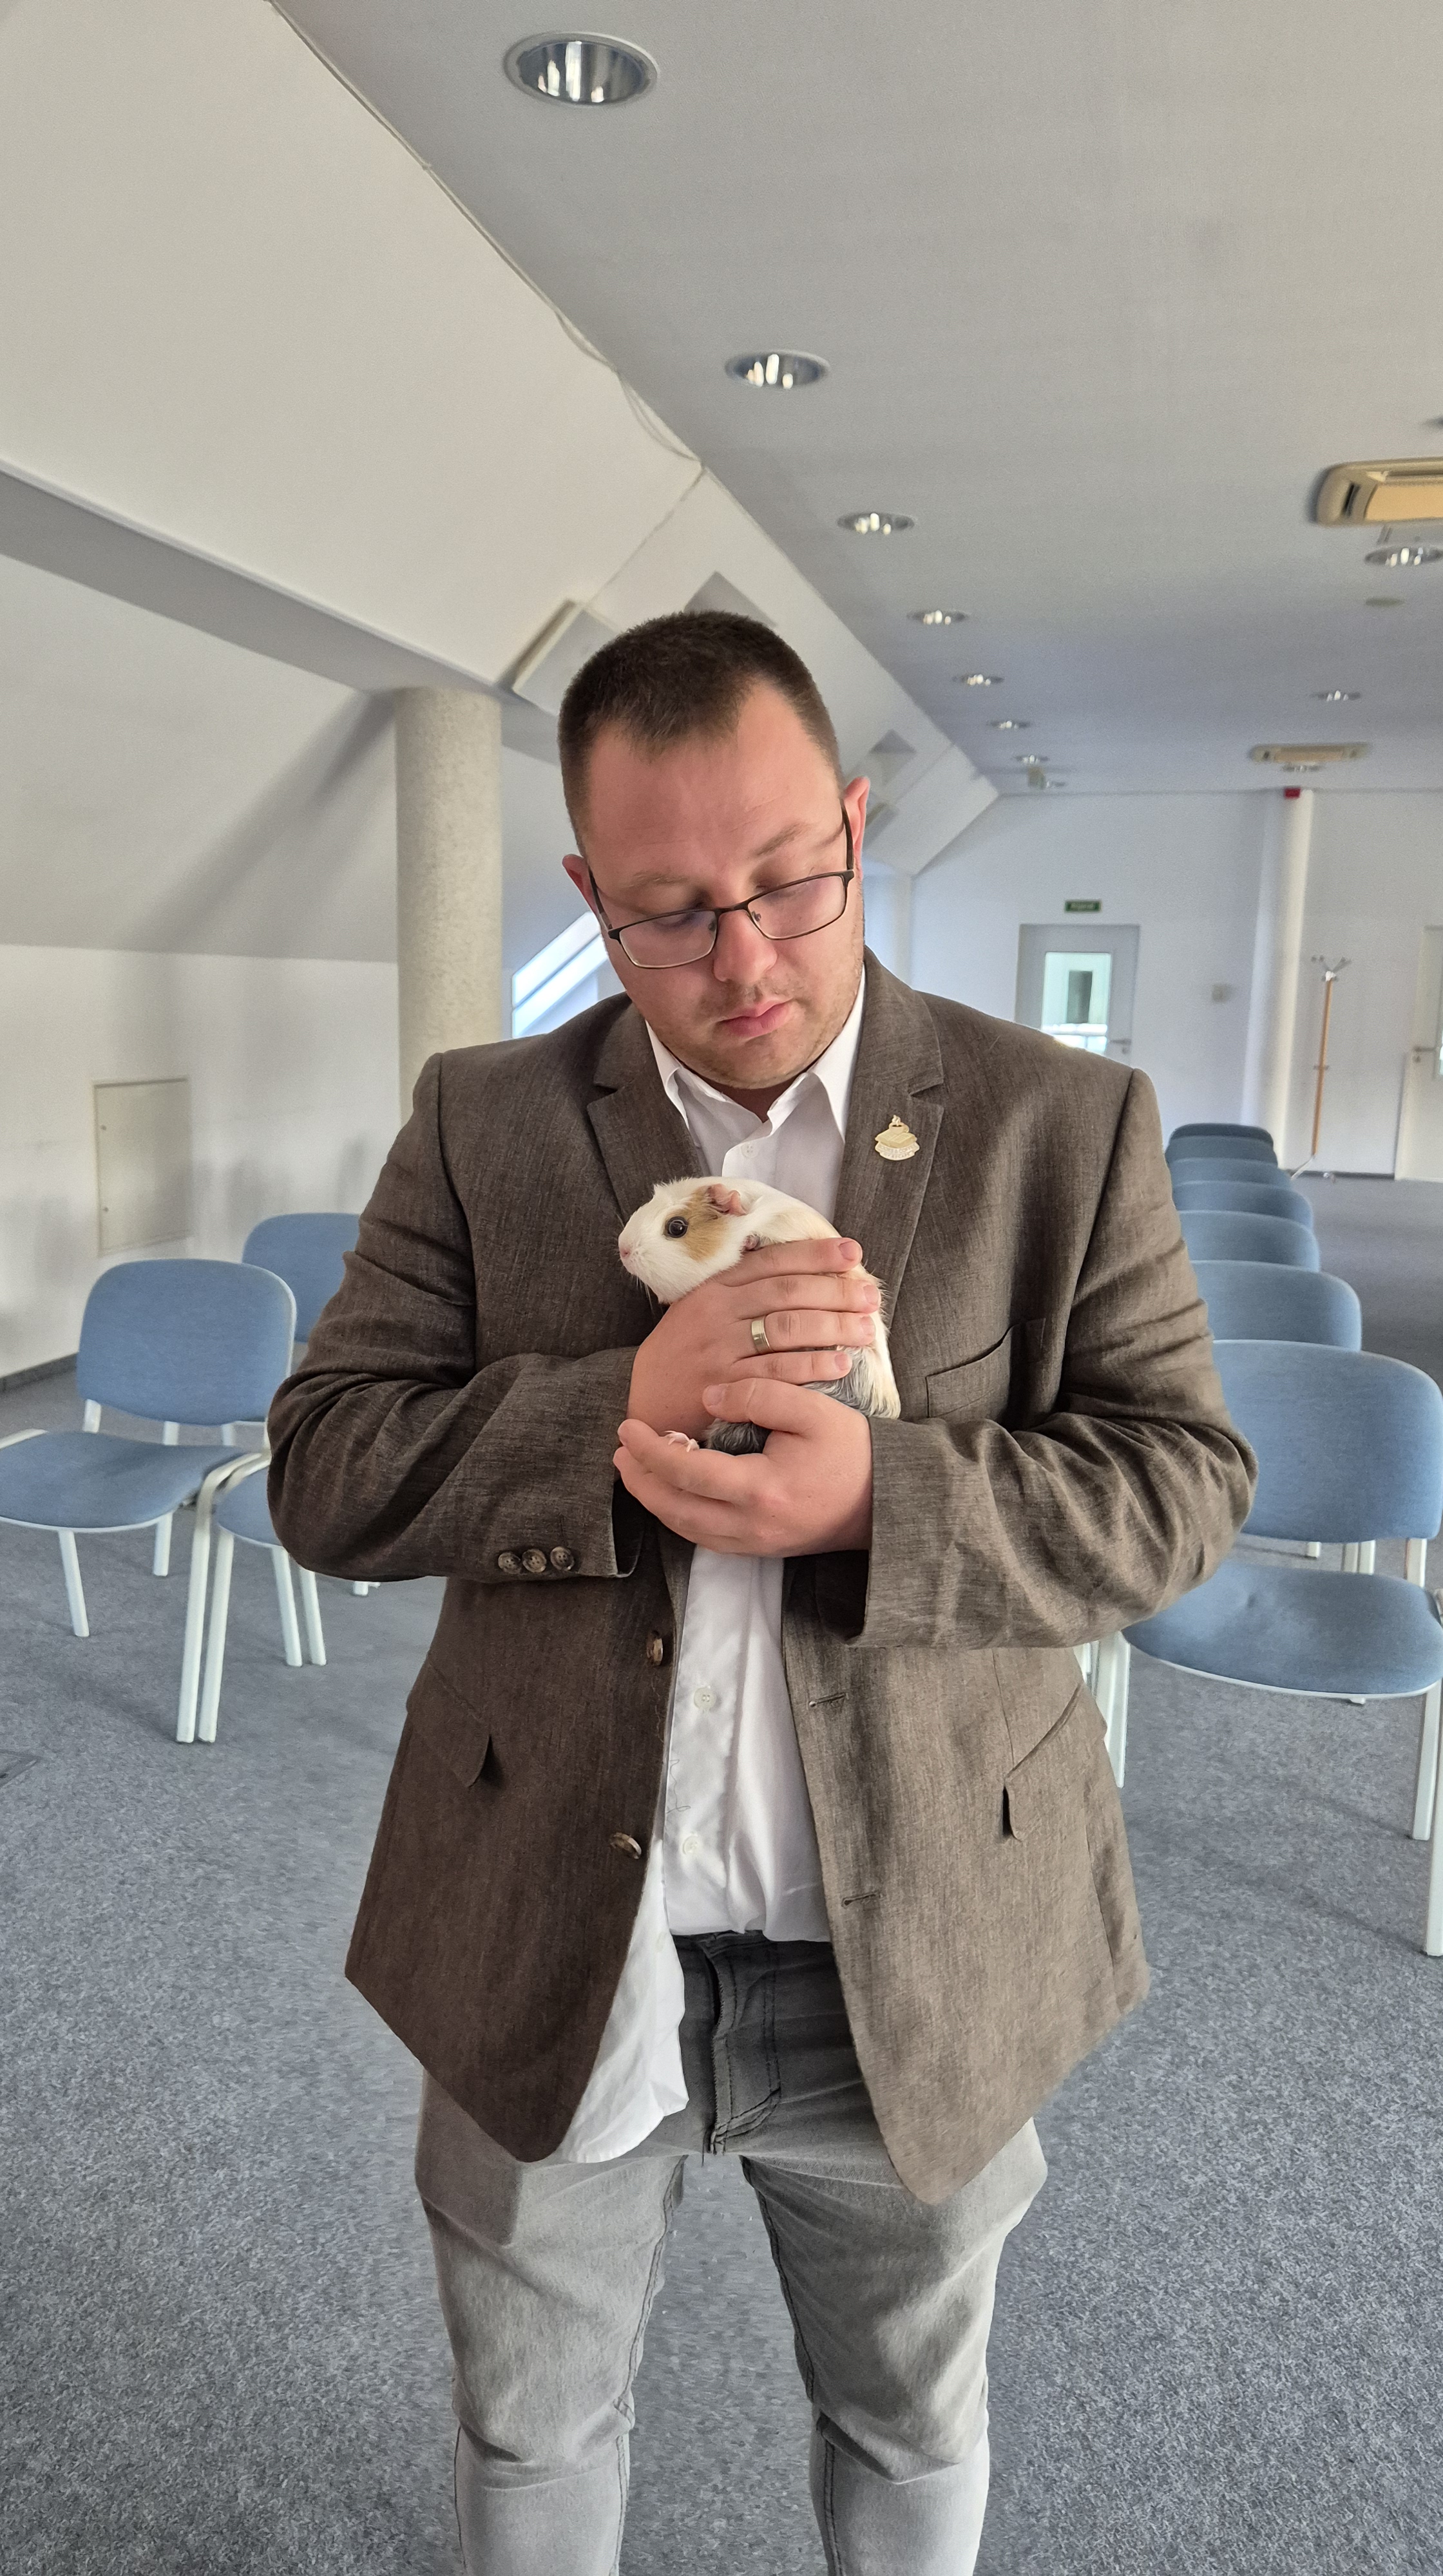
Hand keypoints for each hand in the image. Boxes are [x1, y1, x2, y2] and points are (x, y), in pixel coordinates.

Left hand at [614, 1379, 872, 1556]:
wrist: (887, 1502)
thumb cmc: (853, 1452)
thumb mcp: (813, 1410)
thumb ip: (759, 1396)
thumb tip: (708, 1398)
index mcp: (761, 1489)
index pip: (686, 1472)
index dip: (649, 1450)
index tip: (628, 1427)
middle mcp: (751, 1526)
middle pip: (674, 1510)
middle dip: (638, 1480)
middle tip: (619, 1451)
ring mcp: (754, 1544)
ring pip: (685, 1529)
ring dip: (654, 1500)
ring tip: (635, 1469)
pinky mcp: (760, 1549)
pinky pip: (704, 1538)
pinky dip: (678, 1515)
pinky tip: (672, 1492)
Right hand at [627, 1238, 879, 1439]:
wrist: (644, 1403)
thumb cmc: (682, 1356)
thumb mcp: (699, 1312)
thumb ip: (739, 1294)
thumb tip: (798, 1275)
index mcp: (713, 1288)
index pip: (771, 1260)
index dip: (815, 1254)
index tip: (853, 1252)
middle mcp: (716, 1313)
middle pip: (787, 1292)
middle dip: (836, 1291)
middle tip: (871, 1297)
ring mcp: (719, 1348)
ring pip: (787, 1327)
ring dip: (833, 1326)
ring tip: (866, 1329)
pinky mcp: (725, 1385)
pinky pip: (777, 1371)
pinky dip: (812, 1365)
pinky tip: (840, 1363)